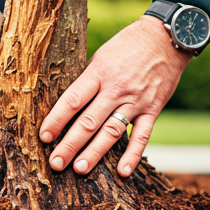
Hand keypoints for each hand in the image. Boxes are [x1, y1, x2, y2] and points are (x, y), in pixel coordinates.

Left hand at [39, 15, 191, 176]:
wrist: (166, 38)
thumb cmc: (127, 45)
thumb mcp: (101, 56)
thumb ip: (88, 81)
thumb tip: (69, 107)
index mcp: (98, 73)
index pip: (72, 101)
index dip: (56, 120)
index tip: (44, 136)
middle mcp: (115, 89)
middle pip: (88, 121)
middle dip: (69, 144)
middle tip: (56, 162)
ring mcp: (135, 100)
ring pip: (111, 131)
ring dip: (94, 152)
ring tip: (79, 169)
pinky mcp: (153, 109)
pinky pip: (142, 136)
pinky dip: (133, 155)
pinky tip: (122, 172)